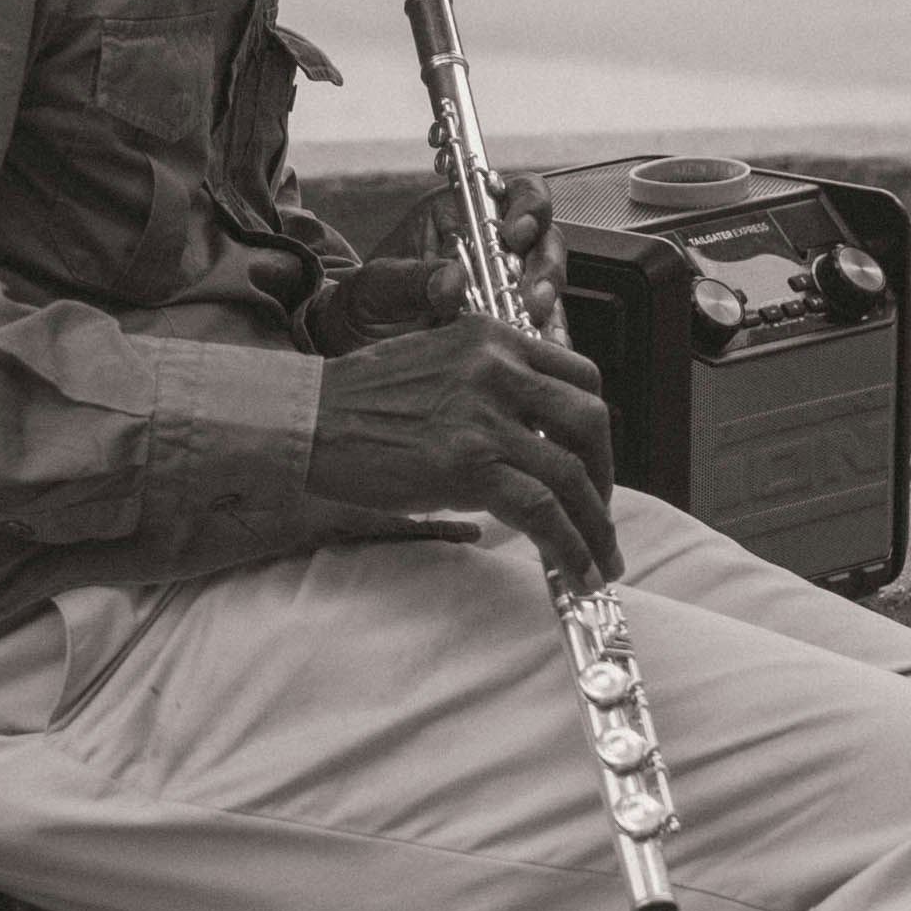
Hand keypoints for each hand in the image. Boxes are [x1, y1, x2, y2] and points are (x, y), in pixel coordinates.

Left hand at [306, 174, 568, 351]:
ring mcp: (504, 288)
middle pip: (543, 240)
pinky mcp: (509, 325)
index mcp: (458, 216)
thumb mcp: (373, 289)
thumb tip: (453, 281)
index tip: (516, 235)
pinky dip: (546, 343)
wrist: (353, 350)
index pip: (510, 194)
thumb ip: (409, 281)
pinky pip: (540, 329)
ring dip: (549, 309)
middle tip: (533, 300)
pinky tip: (543, 356)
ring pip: (548, 286)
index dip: (527, 208)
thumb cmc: (361, 306)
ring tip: (537, 335)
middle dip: (545, 267)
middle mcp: (490, 247)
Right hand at [309, 314, 619, 586]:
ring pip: (573, 474)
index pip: (580, 376)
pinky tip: (576, 572)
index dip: (596, 427)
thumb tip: (534, 438)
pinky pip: (543, 511)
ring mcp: (485, 418)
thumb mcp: (436, 364)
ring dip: (596, 525)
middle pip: (592, 421)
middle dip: (606, 474)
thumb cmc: (358, 402)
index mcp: (492, 338)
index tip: (592, 461)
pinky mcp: (468, 465)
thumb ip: (489, 383)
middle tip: (598, 511)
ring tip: (600, 560)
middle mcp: (497, 369)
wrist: (304, 420)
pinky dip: (570, 546)